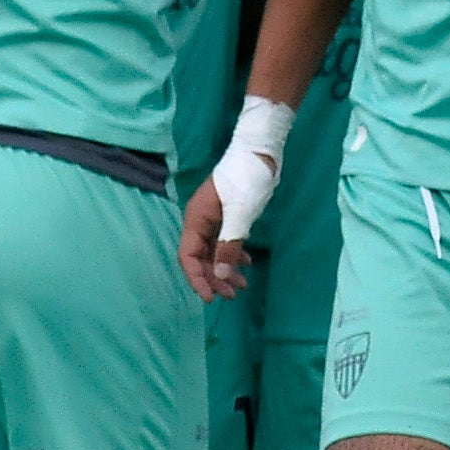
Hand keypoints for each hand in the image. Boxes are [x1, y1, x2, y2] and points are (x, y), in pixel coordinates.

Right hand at [179, 176, 252, 301]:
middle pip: (200, 258)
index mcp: (196, 220)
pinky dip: (234, 255)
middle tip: (232, 295)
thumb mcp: (240, 215)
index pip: (188, 257)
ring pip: (213, 252)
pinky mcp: (228, 216)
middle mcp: (200, 221)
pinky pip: (225, 242)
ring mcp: (214, 218)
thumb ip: (229, 246)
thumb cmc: (247, 179)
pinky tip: (246, 263)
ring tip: (242, 285)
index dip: (197, 279)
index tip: (211, 297)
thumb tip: (220, 276)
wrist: (261, 152)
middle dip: (214, 278)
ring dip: (225, 269)